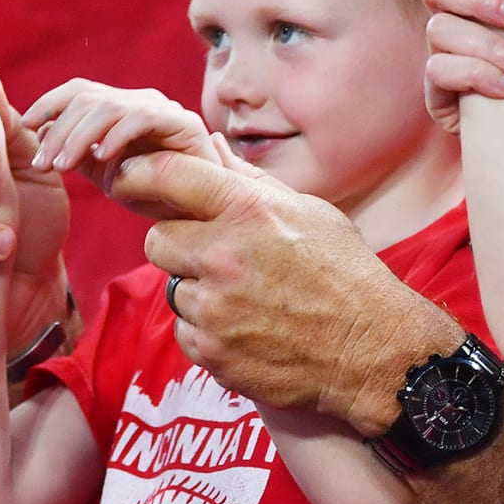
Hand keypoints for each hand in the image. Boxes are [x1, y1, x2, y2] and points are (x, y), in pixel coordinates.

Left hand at [22, 79, 224, 216]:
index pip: (79, 91)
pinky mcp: (184, 123)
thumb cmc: (151, 195)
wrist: (199, 215)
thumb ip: (75, 152)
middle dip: (58, 129)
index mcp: (121, 109)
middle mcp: (141, 102)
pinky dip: (117, 135)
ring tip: (62, 166)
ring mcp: (164, 110)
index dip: (49, 103)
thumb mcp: (102, 172)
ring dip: (79, 136)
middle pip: (88, 97)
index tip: (27, 126)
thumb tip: (38, 131)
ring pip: (110, 105)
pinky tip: (102, 158)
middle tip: (43, 164)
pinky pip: (143, 117)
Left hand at [105, 148, 465, 433]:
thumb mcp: (311, 213)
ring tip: (248, 299)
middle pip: (157, 240)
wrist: (373, 351)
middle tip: (217, 256)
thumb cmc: (347, 275)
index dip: (140, 173)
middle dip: (180, 245)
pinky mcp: (210, 352)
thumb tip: (213, 150)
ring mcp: (214, 308)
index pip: (168, 176)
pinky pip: (186, 332)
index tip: (131, 178)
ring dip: (200, 292)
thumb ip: (254, 185)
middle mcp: (223, 257)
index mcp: (248, 211)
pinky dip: (209, 331)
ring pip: (174, 289)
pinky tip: (250, 329)